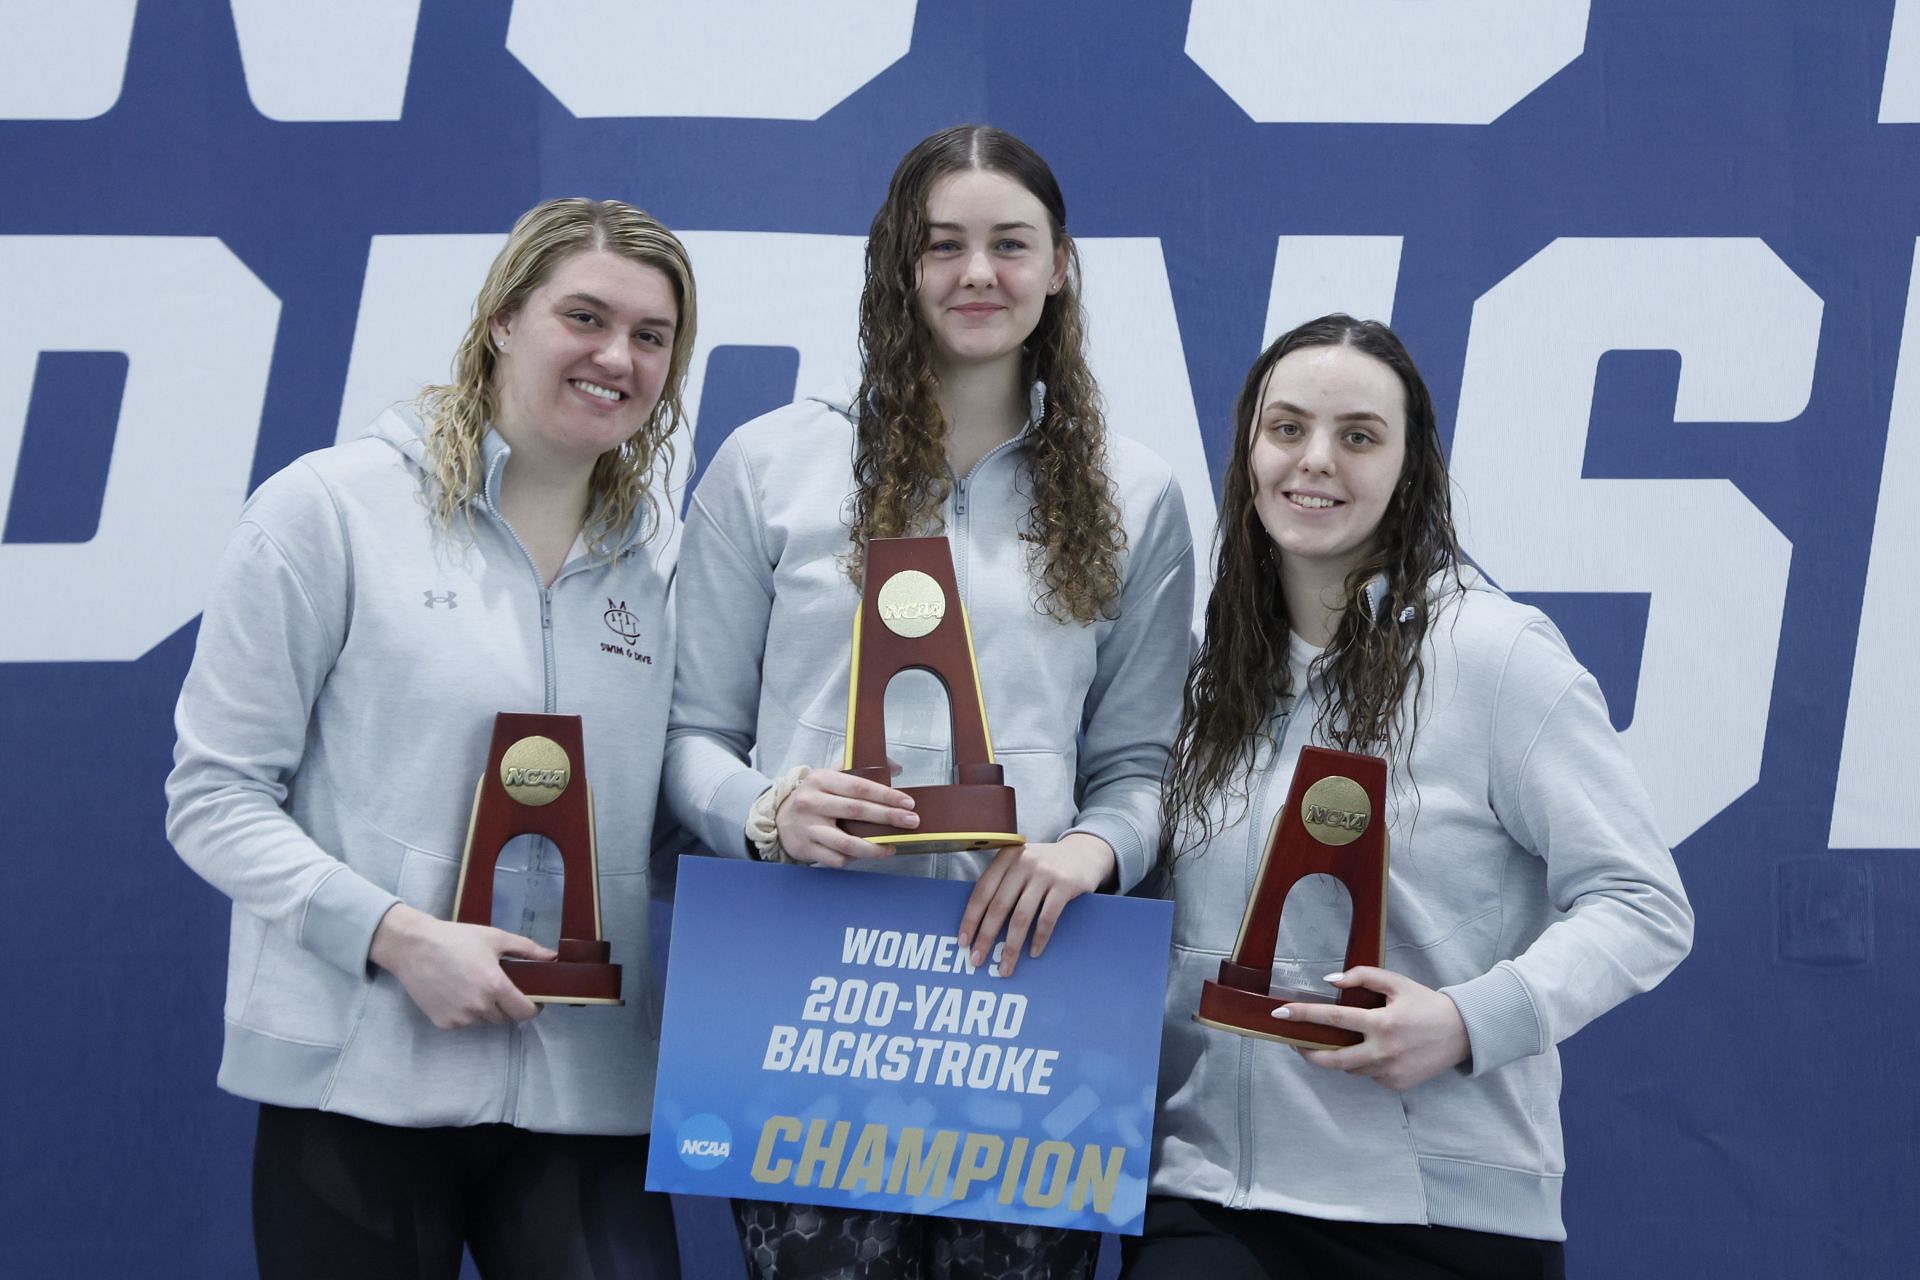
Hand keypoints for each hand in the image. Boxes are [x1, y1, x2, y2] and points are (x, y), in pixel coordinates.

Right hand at [368, 903, 554, 1029]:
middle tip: (500, 987)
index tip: (533, 1000)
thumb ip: (527, 949)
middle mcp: (479, 1007)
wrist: (413, 947)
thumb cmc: (455, 938)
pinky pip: (464, 1023)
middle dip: (508, 1005)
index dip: (534, 1008)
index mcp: (495, 986)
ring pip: (485, 1021)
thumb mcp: (495, 938)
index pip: (525, 1012)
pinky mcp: (444, 1023)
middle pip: (505, 1017)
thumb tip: (552, 956)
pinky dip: (466, 1013)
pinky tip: (458, 993)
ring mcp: (460, 1018)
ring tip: (476, 986)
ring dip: (487, 1009)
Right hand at [775, 767, 916, 866]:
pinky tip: (866, 854)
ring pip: (847, 843)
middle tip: (911, 822)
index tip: (908, 802)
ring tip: (892, 847)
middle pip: (856, 811)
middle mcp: (812, 802)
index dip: (886, 795)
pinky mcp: (806, 849)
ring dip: (874, 848)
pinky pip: (836, 858)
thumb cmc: (815, 796)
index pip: (859, 786)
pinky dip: (855, 858)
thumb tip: (896, 767)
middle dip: (888, 817)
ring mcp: (808, 828)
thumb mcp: (832, 775)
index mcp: (821, 780)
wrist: (779, 818)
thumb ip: (862, 767)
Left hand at [958, 833, 1113, 976]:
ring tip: (1006, 966)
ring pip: (1021, 916)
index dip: (971, 918)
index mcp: (1006, 858)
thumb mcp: (1020, 864)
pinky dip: (1039, 938)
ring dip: (1012, 946)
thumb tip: (978, 925)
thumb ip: (1002, 884)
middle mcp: (1023, 862)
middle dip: (986, 937)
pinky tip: (1034, 952)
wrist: (1084, 853)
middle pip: (999, 906)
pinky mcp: (1065, 885)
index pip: (981, 891)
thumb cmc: (1044, 866)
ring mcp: (1045, 873)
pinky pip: (1047, 918)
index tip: (964, 942)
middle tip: (978, 960)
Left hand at [1275, 966, 1470, 1092]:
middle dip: (1307, 1051)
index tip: (1280, 1014)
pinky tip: (1371, 1051)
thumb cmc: (1425, 1004)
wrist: (1462, 1033)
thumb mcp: (1396, 982)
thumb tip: (1330, 981)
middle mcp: (1383, 1052)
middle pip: (1332, 1059)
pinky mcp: (1396, 1085)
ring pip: (1350, 1069)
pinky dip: (1363, 1064)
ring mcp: (1390, 1072)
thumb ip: (1362, 977)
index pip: (1332, 1020)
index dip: (1303, 1016)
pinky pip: (1368, 1076)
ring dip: (1338, 1057)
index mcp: (1382, 1023)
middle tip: (1294, 1042)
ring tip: (1333, 1042)